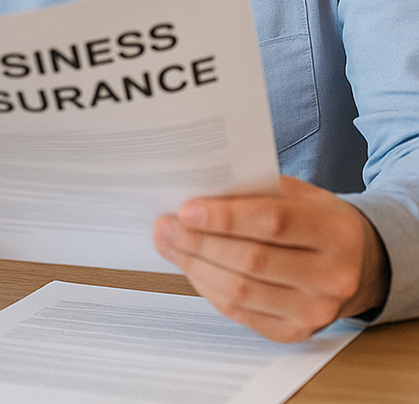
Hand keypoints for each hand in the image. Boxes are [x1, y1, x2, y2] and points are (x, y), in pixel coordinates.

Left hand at [153, 175, 389, 342]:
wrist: (356, 262)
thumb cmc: (314, 219)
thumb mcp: (296, 193)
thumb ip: (253, 190)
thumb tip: (197, 193)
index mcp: (334, 231)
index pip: (273, 223)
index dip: (225, 218)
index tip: (187, 209)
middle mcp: (332, 276)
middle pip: (252, 260)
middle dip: (198, 242)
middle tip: (165, 225)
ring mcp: (315, 310)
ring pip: (241, 291)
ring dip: (194, 265)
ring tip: (168, 243)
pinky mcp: (295, 332)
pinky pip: (239, 312)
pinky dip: (207, 287)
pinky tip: (190, 266)